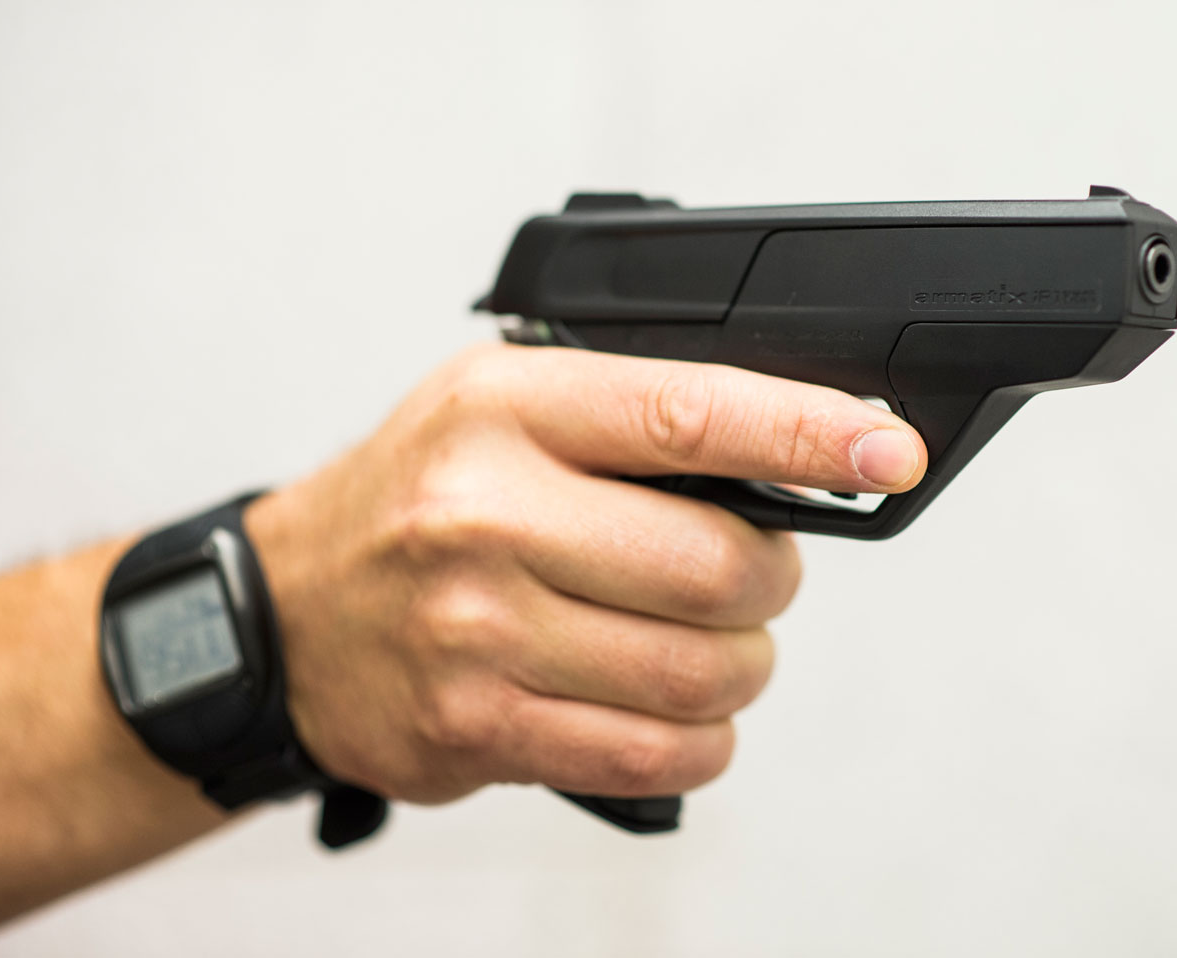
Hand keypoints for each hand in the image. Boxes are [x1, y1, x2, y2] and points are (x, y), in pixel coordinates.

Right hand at [245, 343, 926, 803]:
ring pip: (698, 672)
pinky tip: (673, 710)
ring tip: (704, 645)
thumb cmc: (414, 501)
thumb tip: (796, 456)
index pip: (690, 414)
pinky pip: (651, 754)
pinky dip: (698, 740)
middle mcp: (486, 515)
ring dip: (740, 667)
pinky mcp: (478, 726)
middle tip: (749, 574)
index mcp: (506, 410)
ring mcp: (477, 630)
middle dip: (769, 581)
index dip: (809, 433)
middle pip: (717, 567)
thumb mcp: (503, 411)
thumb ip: (635, 423)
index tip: (887, 450)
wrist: (288, 612)